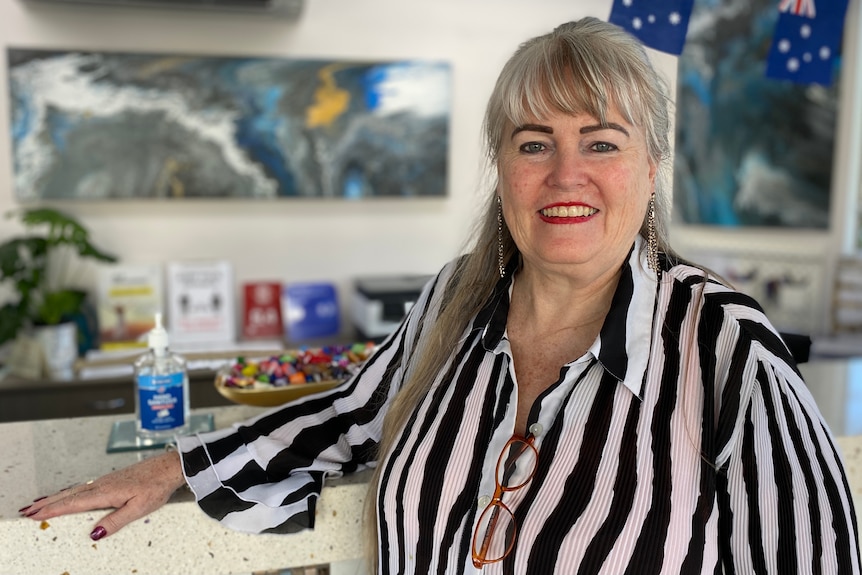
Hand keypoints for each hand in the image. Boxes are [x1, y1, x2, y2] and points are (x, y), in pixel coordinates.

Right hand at [18, 450, 185, 539]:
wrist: (168, 467)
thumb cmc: (156, 486)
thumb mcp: (139, 508)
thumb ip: (116, 521)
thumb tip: (94, 533)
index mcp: (106, 493)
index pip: (74, 504)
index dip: (53, 510)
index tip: (35, 516)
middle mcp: (102, 485)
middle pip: (69, 495)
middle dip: (47, 504)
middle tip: (27, 511)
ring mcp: (106, 481)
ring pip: (74, 490)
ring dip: (55, 497)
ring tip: (39, 504)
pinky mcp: (111, 479)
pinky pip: (83, 486)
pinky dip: (69, 491)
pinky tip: (67, 494)